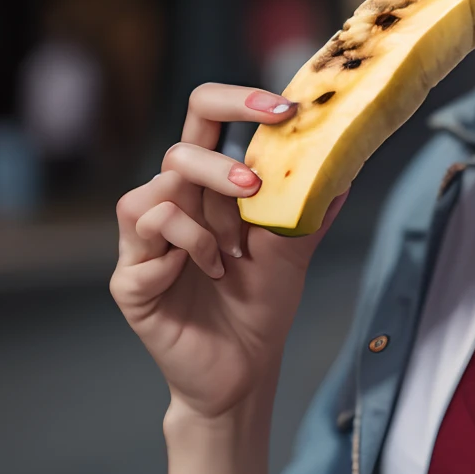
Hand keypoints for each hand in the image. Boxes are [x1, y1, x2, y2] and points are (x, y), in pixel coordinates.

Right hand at [110, 84, 346, 419]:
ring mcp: (146, 243)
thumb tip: (344, 166)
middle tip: (254, 190)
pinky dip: (182, 253)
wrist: (244, 370)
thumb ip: (307, 208)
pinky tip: (209, 275)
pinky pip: (142, 244)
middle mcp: (172, 206)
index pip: (206, 122)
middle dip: (218, 166)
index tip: (284, 109)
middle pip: (178, 152)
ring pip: (154, 195)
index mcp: (208, 190)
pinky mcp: (130, 279)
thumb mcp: (294, 251)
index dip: (237, 103)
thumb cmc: (260, 306)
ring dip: (203, 222)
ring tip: (231, 257)